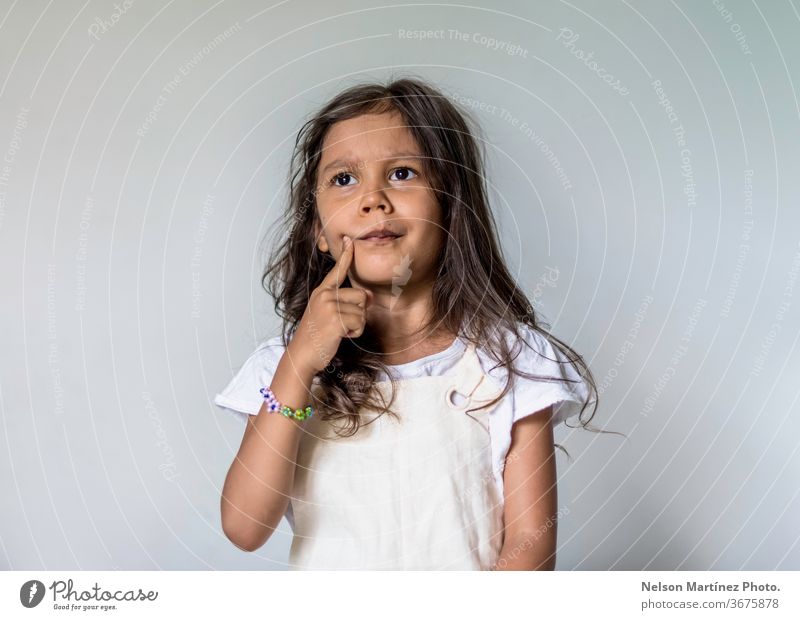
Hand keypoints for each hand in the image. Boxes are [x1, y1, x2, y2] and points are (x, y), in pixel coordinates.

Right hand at [288, 235, 372, 373]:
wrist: (302, 355)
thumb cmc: (316, 337)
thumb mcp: (327, 315)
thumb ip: (345, 303)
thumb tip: (370, 296)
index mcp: (322, 292)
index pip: (337, 271)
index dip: (346, 255)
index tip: (349, 240)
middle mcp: (324, 295)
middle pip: (361, 296)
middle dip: (358, 313)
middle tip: (340, 324)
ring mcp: (329, 306)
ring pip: (362, 311)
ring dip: (356, 326)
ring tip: (338, 331)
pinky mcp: (335, 319)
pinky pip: (359, 323)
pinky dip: (354, 333)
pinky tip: (340, 336)